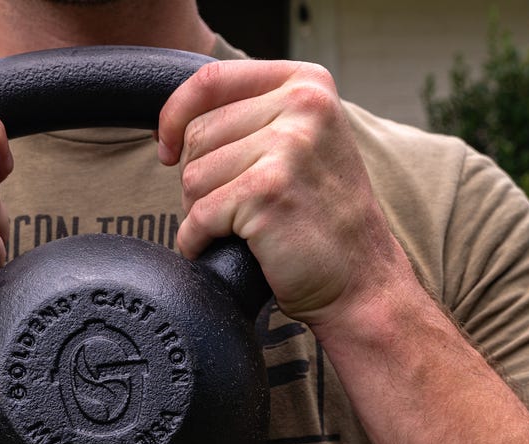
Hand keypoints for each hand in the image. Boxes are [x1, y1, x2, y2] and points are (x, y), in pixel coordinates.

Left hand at [157, 60, 408, 326]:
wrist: (361, 277)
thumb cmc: (320, 214)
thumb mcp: (301, 140)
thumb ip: (253, 113)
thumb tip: (172, 121)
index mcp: (307, 83)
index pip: (210, 81)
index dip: (174, 116)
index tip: (167, 149)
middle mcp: (302, 105)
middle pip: (197, 134)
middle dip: (200, 177)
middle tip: (237, 206)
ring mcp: (287, 147)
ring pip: (192, 176)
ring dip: (201, 210)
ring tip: (244, 225)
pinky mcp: (267, 192)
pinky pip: (199, 215)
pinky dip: (199, 240)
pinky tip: (229, 247)